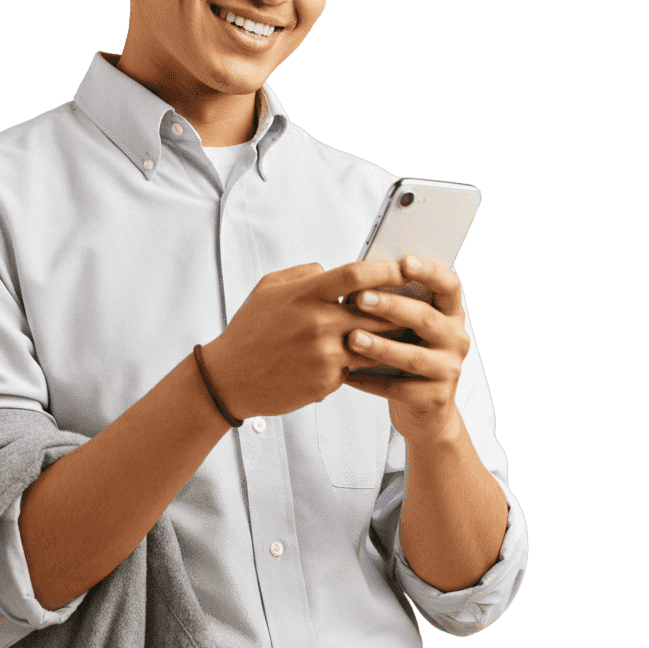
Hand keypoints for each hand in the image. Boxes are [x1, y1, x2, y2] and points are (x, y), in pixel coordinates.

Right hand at [199, 261, 421, 419]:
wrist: (229, 378)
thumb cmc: (249, 331)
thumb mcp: (268, 288)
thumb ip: (302, 273)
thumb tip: (329, 267)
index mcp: (305, 294)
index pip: (356, 274)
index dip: (386, 269)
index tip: (404, 268)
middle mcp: (317, 322)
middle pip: (376, 309)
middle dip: (400, 306)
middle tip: (419, 301)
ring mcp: (324, 354)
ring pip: (374, 343)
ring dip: (391, 338)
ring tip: (408, 333)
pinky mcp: (326, 381)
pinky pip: (356, 368)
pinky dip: (364, 363)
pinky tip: (374, 360)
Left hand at [343, 255, 471, 442]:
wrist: (425, 408)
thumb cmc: (407, 352)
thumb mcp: (406, 326)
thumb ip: (392, 302)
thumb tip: (356, 279)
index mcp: (450, 313)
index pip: (449, 285)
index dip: (429, 272)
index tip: (404, 261)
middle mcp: (456, 339)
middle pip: (426, 318)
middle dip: (391, 306)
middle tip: (360, 298)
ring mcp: (448, 369)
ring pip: (413, 356)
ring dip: (380, 346)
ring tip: (352, 338)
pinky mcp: (435, 398)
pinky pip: (399, 388)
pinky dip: (371, 381)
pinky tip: (348, 374)